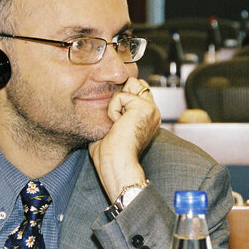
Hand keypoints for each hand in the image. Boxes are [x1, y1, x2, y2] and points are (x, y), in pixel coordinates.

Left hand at [88, 78, 159, 201]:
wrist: (116, 165)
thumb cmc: (110, 156)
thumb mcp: (109, 130)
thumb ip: (109, 115)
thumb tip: (96, 106)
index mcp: (147, 119)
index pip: (136, 93)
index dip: (121, 97)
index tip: (113, 118)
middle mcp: (152, 113)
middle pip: (136, 83)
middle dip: (121, 94)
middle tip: (115, 118)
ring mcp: (151, 109)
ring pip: (131, 83)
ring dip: (117, 101)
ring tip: (116, 122)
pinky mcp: (144, 107)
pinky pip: (121, 95)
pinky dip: (113, 109)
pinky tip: (117, 125)